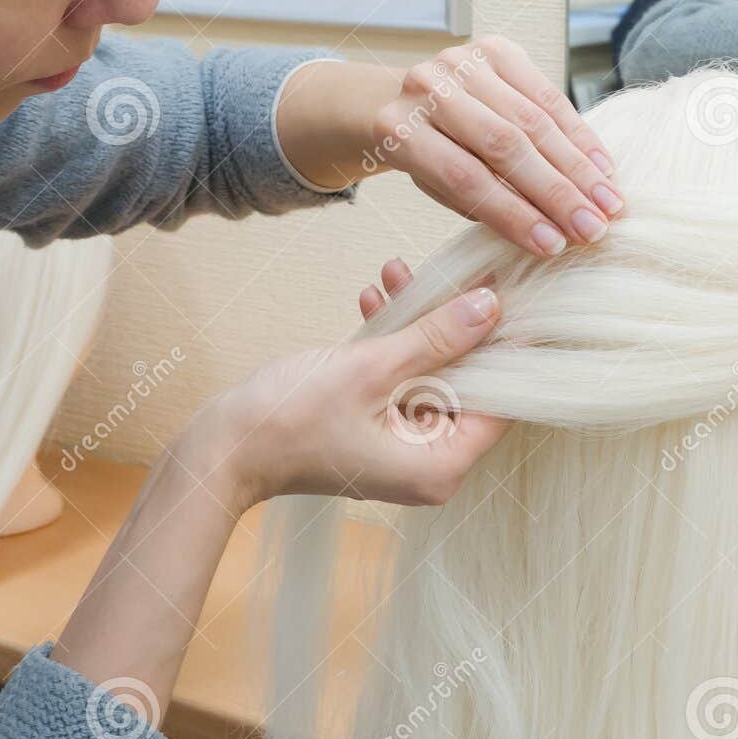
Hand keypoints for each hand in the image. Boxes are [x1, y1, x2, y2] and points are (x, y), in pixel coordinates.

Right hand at [195, 282, 510, 514]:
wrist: (221, 449)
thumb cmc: (290, 421)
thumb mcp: (372, 369)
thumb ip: (436, 337)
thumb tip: (491, 307)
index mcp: (441, 465)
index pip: (504, 402)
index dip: (510, 347)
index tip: (515, 297)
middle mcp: (430, 464)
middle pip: (470, 383)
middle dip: (457, 323)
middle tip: (463, 273)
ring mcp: (402, 446)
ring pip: (432, 373)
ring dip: (418, 323)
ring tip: (401, 272)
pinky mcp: (376, 428)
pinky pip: (401, 379)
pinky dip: (393, 342)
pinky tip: (376, 296)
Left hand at [372, 35, 625, 257]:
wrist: (415, 100)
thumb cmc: (432, 155)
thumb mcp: (441, 187)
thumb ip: (485, 204)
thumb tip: (551, 234)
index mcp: (399, 129)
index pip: (464, 178)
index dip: (514, 214)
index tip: (553, 245)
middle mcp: (427, 87)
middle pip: (504, 146)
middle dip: (556, 192)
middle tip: (592, 229)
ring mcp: (464, 61)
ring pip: (533, 120)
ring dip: (578, 167)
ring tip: (608, 205)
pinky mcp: (497, 48)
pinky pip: (549, 95)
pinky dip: (580, 135)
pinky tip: (602, 167)